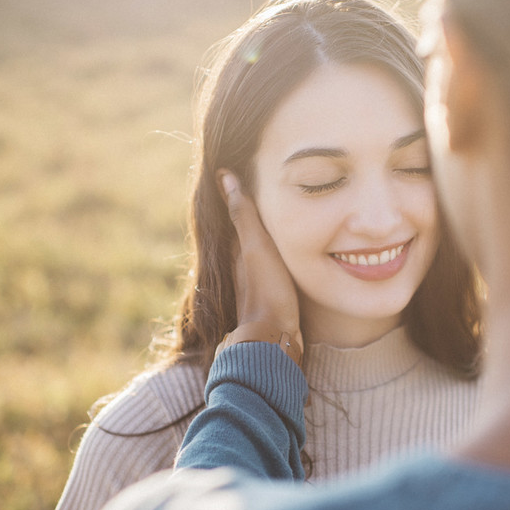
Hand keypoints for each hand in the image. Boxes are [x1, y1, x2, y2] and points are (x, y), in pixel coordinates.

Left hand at [219, 171, 301, 347]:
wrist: (276, 338)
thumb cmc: (267, 290)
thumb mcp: (256, 247)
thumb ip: (243, 215)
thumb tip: (223, 175)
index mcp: (237, 249)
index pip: (235, 214)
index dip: (237, 194)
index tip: (237, 171)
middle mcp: (243, 264)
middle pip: (244, 231)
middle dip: (249, 212)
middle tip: (257, 187)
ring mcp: (257, 280)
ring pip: (256, 249)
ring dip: (263, 233)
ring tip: (276, 214)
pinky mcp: (272, 294)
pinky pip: (270, 264)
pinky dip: (275, 251)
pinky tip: (287, 252)